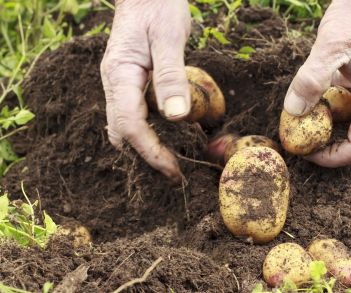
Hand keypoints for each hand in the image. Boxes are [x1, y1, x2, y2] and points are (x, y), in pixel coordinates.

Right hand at [101, 0, 191, 182]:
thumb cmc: (158, 7)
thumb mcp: (169, 38)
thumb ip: (171, 75)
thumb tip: (178, 116)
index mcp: (120, 74)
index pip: (129, 125)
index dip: (151, 151)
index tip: (174, 169)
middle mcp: (114, 83)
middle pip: (122, 132)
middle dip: (146, 156)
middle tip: (175, 173)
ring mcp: (119, 84)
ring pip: (125, 126)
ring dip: (146, 147)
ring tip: (174, 162)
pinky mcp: (130, 83)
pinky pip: (134, 114)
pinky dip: (149, 132)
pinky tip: (171, 136)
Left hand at [283, 0, 350, 172]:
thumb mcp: (328, 45)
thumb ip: (311, 80)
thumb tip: (293, 113)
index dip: (334, 157)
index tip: (308, 150)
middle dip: (343, 157)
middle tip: (313, 149)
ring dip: (346, 142)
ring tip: (318, 132)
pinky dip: (349, 124)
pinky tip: (328, 111)